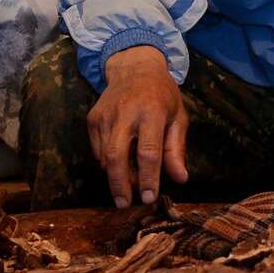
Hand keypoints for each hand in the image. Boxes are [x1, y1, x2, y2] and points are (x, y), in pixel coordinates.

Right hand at [86, 45, 189, 207]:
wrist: (134, 67)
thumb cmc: (162, 95)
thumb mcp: (178, 117)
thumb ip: (176, 149)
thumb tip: (180, 179)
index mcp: (152, 112)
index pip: (149, 152)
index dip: (148, 178)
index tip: (149, 198)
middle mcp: (126, 113)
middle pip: (117, 156)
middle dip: (120, 185)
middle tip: (125, 205)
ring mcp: (105, 115)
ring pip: (105, 156)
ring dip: (115, 176)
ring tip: (127, 187)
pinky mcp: (92, 118)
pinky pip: (97, 150)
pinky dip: (106, 164)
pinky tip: (119, 165)